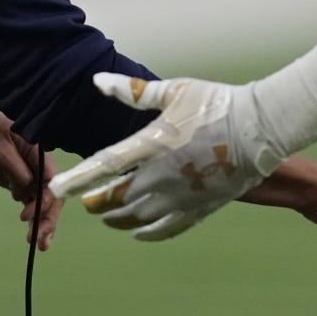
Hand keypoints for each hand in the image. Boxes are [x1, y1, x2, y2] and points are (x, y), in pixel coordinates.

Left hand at [0, 99, 61, 250]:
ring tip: (36, 243)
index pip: (52, 180)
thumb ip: (16, 173)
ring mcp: (24, 170)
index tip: (29, 217)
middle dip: (47, 217)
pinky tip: (28, 228)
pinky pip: (27, 197)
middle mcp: (35, 161)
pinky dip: (30, 213)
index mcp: (37, 150)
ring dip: (40, 220)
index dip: (47, 201)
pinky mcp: (12, 177)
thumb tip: (26, 195)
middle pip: (50, 193)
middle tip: (41, 242)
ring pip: (39, 199)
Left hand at [48, 74, 285, 241]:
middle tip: (86, 202)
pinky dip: (147, 233)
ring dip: (118, 219)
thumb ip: (132, 92)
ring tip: (108, 216)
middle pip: (117, 198)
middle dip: (97, 201)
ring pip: (138, 218)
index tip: (55, 187)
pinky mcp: (199, 208)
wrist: (261, 129)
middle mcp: (162, 176)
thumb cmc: (217, 102)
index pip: (105, 165)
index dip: (77, 179)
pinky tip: (139, 233)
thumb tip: (97, 81)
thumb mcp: (173, 91)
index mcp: (153, 144)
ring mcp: (181, 196)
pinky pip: (165, 229)